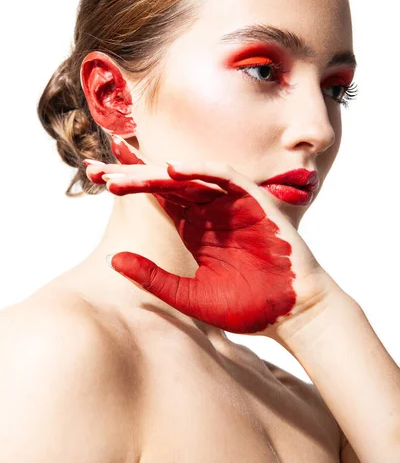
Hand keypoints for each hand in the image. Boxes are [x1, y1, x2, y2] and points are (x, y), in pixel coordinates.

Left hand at [84, 137, 342, 340]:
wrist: (291, 313)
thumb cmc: (246, 307)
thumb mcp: (188, 295)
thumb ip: (153, 278)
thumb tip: (112, 260)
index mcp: (194, 229)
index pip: (156, 198)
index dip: (129, 184)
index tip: (98, 176)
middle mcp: (208, 212)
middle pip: (165, 183)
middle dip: (132, 174)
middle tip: (97, 169)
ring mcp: (230, 204)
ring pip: (189, 178)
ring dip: (156, 173)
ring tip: (123, 174)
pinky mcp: (253, 200)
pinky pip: (225, 177)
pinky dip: (201, 172)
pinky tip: (172, 171)